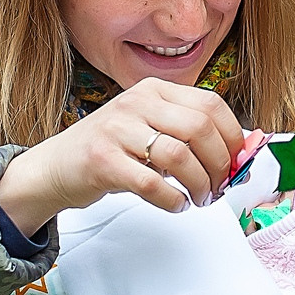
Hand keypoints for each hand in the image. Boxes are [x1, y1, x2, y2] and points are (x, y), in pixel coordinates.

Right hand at [0, 79, 253, 237]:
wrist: (57, 167)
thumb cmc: (111, 150)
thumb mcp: (148, 128)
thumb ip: (187, 135)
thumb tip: (237, 156)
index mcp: (153, 90)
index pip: (210, 104)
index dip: (232, 137)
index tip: (236, 162)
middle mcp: (136, 103)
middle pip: (200, 129)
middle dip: (218, 165)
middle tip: (217, 187)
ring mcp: (117, 130)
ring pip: (179, 157)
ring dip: (199, 185)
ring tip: (198, 198)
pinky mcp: (103, 161)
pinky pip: (152, 184)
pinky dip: (172, 200)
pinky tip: (175, 204)